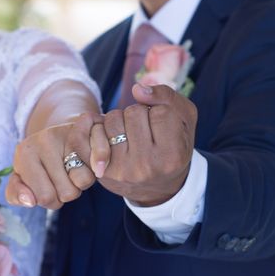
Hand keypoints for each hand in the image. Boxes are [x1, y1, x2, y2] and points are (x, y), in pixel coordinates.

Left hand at [5, 112, 108, 208]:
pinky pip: (101, 154)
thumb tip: (29, 201)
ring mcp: (66, 130)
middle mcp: (44, 139)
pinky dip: (101, 162)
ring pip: (85, 180)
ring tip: (75, 168)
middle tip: (63, 176)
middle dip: (68, 191)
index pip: (46, 197)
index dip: (52, 200)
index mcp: (25, 153)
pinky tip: (93, 161)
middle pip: (68, 193)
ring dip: (83, 181)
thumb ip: (16, 193)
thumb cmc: (40, 164)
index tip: (49, 186)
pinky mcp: (88, 124)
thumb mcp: (21, 178)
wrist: (60, 135)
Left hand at [97, 83, 197, 205]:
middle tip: (145, 130)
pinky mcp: (103, 170)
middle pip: (133, 112)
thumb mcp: (184, 119)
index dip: (161, 111)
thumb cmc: (173, 145)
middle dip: (139, 114)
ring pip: (112, 119)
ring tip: (131, 135)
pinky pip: (91, 132)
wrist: (158, 186)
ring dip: (120, 120)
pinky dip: (98, 127)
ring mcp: (122, 169)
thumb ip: (166, 96)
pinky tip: (108, 136)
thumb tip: (137, 89)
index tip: (163, 126)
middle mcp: (146, 166)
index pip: (161, 111)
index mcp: (172, 155)